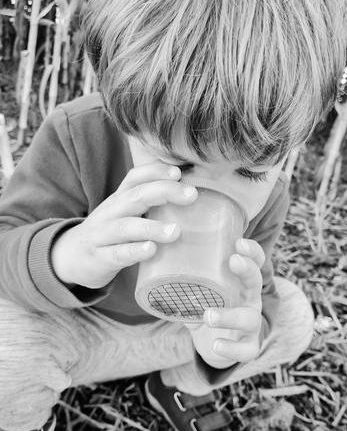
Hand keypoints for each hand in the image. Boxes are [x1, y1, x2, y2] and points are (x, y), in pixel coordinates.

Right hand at [50, 162, 197, 288]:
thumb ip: (150, 204)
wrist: (70, 257)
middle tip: (192, 195)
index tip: (179, 172)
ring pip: (127, 227)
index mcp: (120, 199)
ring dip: (152, 227)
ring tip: (175, 231)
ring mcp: (103, 235)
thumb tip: (191, 196)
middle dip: (165, 192)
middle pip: (136, 196)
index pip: (135, 177)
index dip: (155, 171)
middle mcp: (111, 212)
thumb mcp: (126, 213)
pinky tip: (151, 250)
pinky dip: (134, 251)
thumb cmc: (110, 233)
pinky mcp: (100, 259)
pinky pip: (117, 254)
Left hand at [187, 238, 264, 367]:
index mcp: (241, 283)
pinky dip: (231, 349)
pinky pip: (245, 350)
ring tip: (208, 316)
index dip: (251, 251)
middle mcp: (250, 300)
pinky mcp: (247, 347)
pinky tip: (216, 345)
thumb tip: (157, 260)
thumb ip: (184, 281)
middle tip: (233, 261)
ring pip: (250, 318)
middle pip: (256, 281)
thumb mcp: (199, 293)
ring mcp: (251, 325)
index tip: (238, 242)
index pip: (254, 262)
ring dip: (230, 316)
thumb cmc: (209, 310)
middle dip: (248, 270)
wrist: (217, 346)